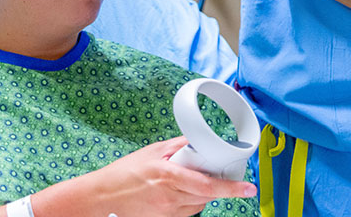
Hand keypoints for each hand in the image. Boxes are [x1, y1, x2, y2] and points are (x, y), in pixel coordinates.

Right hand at [50, 136, 255, 216]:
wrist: (102, 197)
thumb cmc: (124, 173)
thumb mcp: (152, 152)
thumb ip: (178, 147)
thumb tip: (199, 140)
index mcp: (168, 176)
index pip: (208, 185)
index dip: (231, 188)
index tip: (249, 189)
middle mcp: (170, 198)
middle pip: (207, 195)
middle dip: (217, 185)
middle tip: (218, 173)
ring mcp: (167, 212)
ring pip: (199, 205)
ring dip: (202, 193)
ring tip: (187, 179)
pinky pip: (187, 212)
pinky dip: (190, 202)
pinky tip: (178, 192)